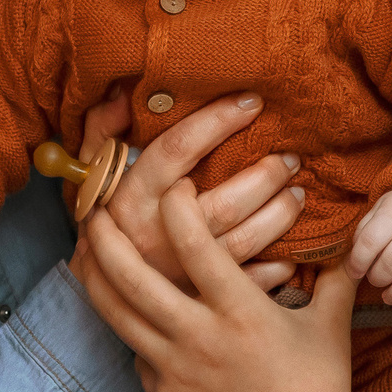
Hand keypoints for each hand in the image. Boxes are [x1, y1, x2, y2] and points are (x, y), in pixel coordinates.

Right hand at [71, 92, 305, 291]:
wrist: (99, 287)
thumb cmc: (107, 216)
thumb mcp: (93, 170)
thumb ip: (102, 129)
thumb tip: (120, 94)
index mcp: (132, 197)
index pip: (176, 150)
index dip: (217, 121)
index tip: (252, 102)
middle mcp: (158, 235)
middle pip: (223, 201)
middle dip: (265, 175)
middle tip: (290, 158)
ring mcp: (181, 271)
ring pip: (244, 240)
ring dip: (280, 215)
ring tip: (298, 194)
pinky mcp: (199, 297)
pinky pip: (249, 281)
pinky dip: (276, 267)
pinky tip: (292, 250)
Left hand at [78, 181, 364, 391]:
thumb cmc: (321, 389)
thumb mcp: (331, 326)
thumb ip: (333, 276)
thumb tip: (349, 235)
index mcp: (241, 312)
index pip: (196, 245)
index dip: (178, 207)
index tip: (174, 187)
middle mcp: (200, 338)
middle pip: (134, 279)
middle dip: (107, 240)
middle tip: (95, 211)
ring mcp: (175, 369)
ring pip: (118, 316)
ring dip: (96, 279)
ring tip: (84, 253)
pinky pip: (136, 353)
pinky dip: (128, 329)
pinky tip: (125, 311)